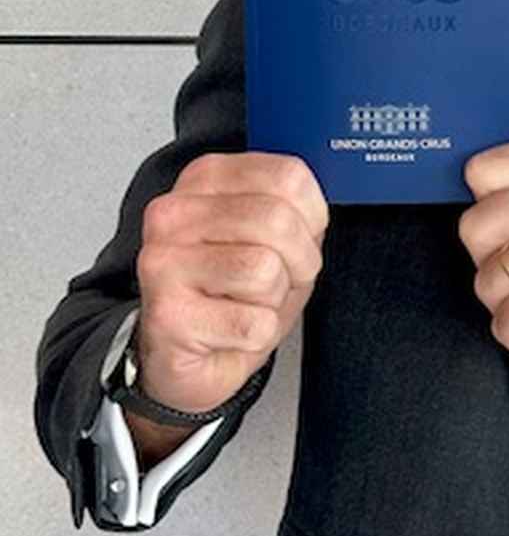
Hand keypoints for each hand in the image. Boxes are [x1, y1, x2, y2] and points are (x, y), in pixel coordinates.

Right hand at [134, 152, 327, 414]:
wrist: (185, 360)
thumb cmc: (230, 297)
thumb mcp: (273, 240)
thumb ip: (295, 210)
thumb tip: (318, 207)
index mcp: (206, 179)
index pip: (288, 176)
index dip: (313, 217)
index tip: (300, 239)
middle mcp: (174, 213)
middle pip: (277, 220)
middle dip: (299, 262)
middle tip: (278, 282)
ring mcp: (162, 262)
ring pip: (264, 270)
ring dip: (273, 301)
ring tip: (244, 306)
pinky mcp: (166, 313)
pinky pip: (252, 323)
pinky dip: (255, 336)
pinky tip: (226, 333)